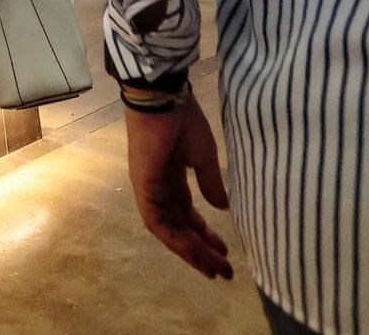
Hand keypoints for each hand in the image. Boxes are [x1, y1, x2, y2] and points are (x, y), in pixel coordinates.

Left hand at [125, 94, 232, 279]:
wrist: (164, 98)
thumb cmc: (183, 120)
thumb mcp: (204, 156)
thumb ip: (211, 183)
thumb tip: (222, 208)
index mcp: (171, 178)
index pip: (187, 214)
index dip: (205, 234)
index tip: (224, 252)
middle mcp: (158, 188)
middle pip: (179, 227)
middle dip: (201, 250)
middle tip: (223, 271)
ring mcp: (148, 189)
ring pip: (168, 230)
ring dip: (189, 250)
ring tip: (212, 268)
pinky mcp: (143, 187)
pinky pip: (157, 221)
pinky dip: (174, 238)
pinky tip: (192, 251)